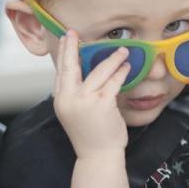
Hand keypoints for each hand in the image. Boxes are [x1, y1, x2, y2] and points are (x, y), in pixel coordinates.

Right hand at [53, 30, 130, 157]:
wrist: (97, 155)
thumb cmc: (90, 134)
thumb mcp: (75, 112)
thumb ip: (77, 93)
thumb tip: (87, 72)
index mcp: (61, 100)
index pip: (61, 72)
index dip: (64, 54)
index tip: (67, 39)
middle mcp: (69, 98)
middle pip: (70, 66)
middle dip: (72, 46)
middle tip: (73, 31)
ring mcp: (84, 100)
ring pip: (99, 71)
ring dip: (112, 59)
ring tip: (122, 51)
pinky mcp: (101, 103)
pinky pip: (113, 81)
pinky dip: (121, 72)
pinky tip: (127, 66)